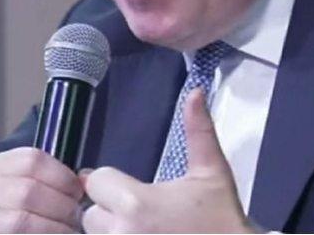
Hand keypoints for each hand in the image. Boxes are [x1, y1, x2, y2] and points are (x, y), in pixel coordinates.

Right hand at [0, 147, 83, 232]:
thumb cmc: (24, 210)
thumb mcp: (33, 186)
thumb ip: (54, 180)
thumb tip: (88, 181)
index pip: (32, 160)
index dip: (62, 176)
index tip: (78, 192)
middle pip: (28, 191)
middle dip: (61, 206)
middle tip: (77, 217)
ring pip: (21, 219)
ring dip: (54, 227)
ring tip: (70, 231)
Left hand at [81, 89, 255, 232]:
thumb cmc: (223, 220)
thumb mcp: (211, 173)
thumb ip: (198, 131)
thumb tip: (196, 92)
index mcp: (136, 203)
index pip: (97, 181)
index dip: (113, 184)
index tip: (135, 192)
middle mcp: (121, 233)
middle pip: (90, 215)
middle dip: (109, 213)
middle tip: (141, 218)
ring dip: (112, 234)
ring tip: (144, 233)